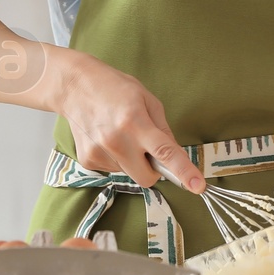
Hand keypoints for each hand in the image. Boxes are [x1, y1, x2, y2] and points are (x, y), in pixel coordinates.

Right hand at [54, 49, 204, 192]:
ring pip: (130, 173)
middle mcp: (116, 141)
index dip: (183, 171)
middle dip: (154, 169)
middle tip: (148, 148)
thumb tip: (175, 155)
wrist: (76, 88)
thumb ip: (163, 129)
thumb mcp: (148, 100)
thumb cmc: (116, 89)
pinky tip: (108, 139)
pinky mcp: (87, 161)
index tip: (197, 186)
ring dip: (133, 160)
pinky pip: (114, 170)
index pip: (165, 153)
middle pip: (147, 177)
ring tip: (121, 134)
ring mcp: (99, 153)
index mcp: (136, 122)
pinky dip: (117, 159)